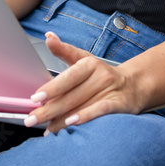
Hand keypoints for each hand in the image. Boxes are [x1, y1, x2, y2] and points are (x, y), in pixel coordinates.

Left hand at [24, 31, 143, 133]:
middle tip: (31, 119)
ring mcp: (110, 89)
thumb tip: (48, 36)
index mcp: (89, 63)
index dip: (51, 88)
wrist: (133, 85)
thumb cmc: (101, 75)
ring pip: (81, 106)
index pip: (68, 77)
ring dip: (61, 120)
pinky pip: (100, 111)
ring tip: (46, 129)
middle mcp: (100, 75)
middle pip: (70, 96)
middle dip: (49, 110)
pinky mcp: (119, 104)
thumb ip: (64, 50)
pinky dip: (85, 117)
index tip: (35, 98)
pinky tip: (71, 125)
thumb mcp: (84, 59)